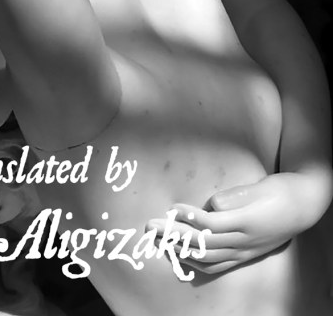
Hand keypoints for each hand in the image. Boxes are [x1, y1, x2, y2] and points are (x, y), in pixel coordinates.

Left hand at [147, 174, 307, 274]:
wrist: (302, 206)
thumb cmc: (279, 191)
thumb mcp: (261, 188)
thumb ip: (237, 196)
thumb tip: (213, 203)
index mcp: (246, 223)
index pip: (211, 226)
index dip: (190, 218)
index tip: (172, 208)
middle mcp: (243, 242)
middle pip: (203, 244)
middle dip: (174, 236)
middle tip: (151, 226)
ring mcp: (243, 251)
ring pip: (207, 258)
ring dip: (179, 250)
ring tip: (158, 239)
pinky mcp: (243, 255)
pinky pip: (216, 265)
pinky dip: (195, 262)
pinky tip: (179, 255)